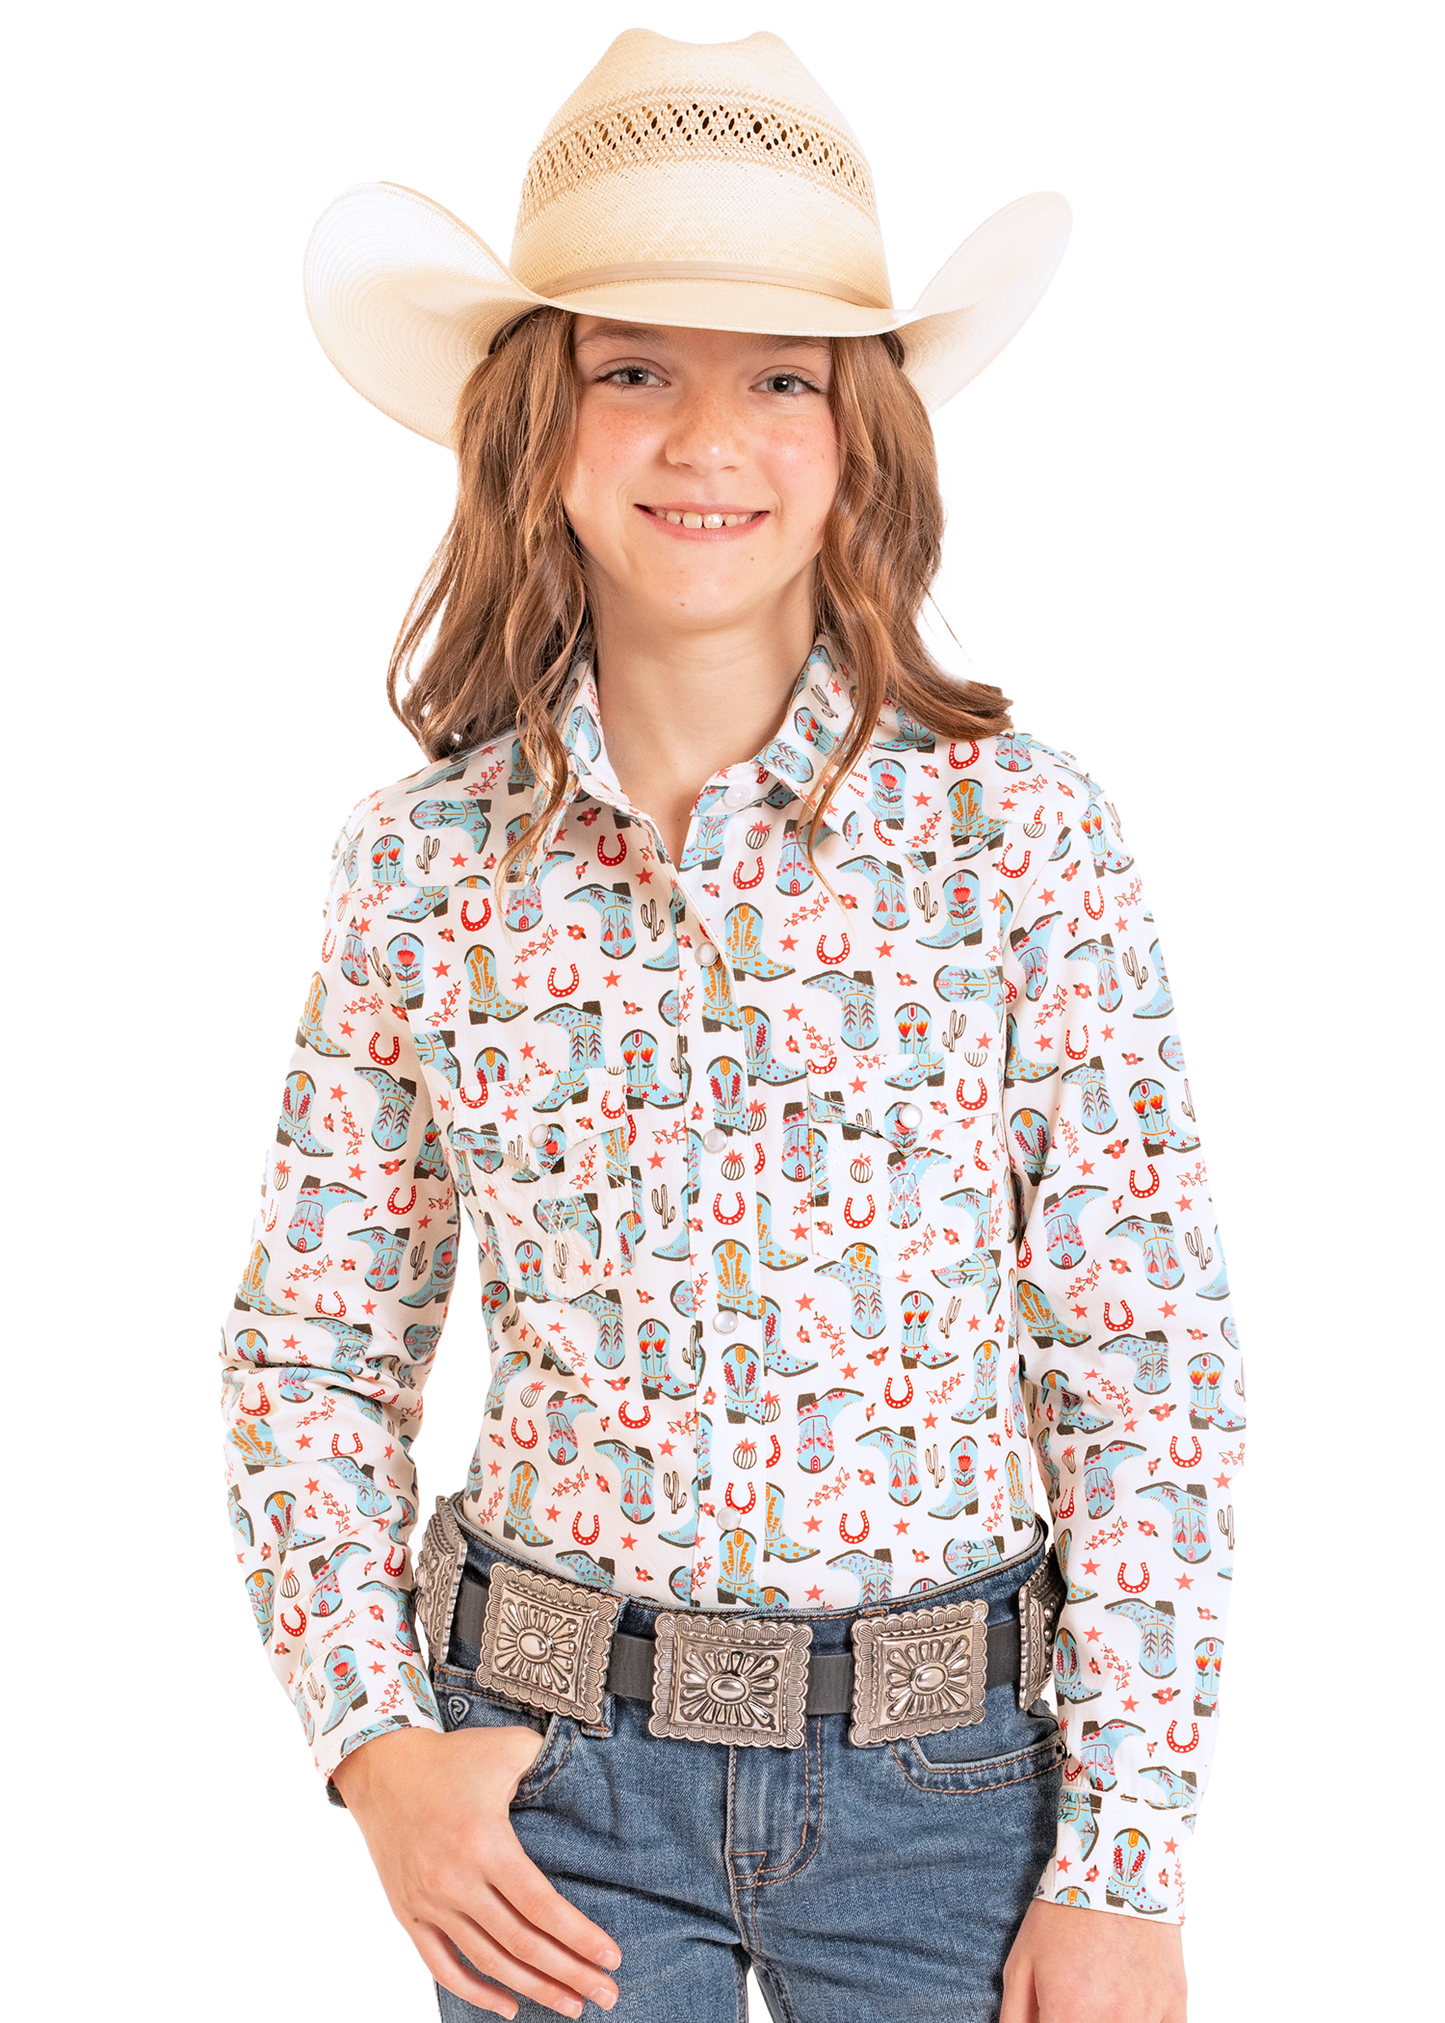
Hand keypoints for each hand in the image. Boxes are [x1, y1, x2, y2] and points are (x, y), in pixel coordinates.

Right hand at [331, 1723, 621, 2017]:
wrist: (381, 1767)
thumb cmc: (451, 1757)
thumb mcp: (505, 1747)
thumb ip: (549, 1760)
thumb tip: (592, 1774)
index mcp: (484, 1842)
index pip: (540, 1905)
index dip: (579, 1936)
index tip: (611, 1957)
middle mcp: (456, 1881)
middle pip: (521, 1943)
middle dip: (569, 1973)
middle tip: (606, 1994)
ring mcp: (429, 1903)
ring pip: (487, 1961)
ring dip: (532, 1989)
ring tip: (571, 2005)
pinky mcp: (409, 1914)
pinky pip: (442, 1966)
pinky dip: (475, 1993)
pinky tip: (507, 2008)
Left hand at [1000, 1897, 1188, 2022]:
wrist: (1115, 1867)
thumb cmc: (1063, 1913)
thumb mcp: (1022, 1962)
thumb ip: (1015, 2018)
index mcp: (1070, 2015)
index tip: (1054, 2014)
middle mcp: (1113, 2022)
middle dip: (1076, 2020)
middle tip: (1077, 2002)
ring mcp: (1149, 2016)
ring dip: (1112, 2020)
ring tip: (1099, 1997)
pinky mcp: (1175, 2006)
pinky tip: (1131, 2007)